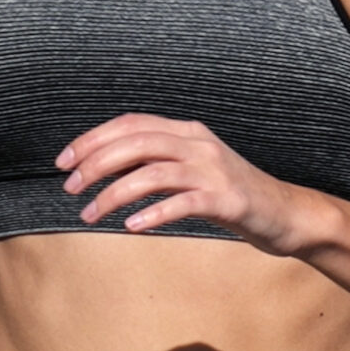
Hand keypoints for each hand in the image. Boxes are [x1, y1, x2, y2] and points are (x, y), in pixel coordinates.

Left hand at [58, 113, 317, 251]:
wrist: (285, 213)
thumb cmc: (231, 194)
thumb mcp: (192, 169)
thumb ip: (156, 162)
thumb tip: (104, 168)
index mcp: (187, 131)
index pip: (130, 123)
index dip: (92, 139)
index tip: (64, 162)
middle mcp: (199, 144)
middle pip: (136, 143)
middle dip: (96, 163)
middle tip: (71, 188)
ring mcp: (214, 171)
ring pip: (152, 173)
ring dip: (114, 194)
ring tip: (90, 214)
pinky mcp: (226, 200)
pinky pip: (182, 203)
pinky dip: (153, 213)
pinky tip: (132, 227)